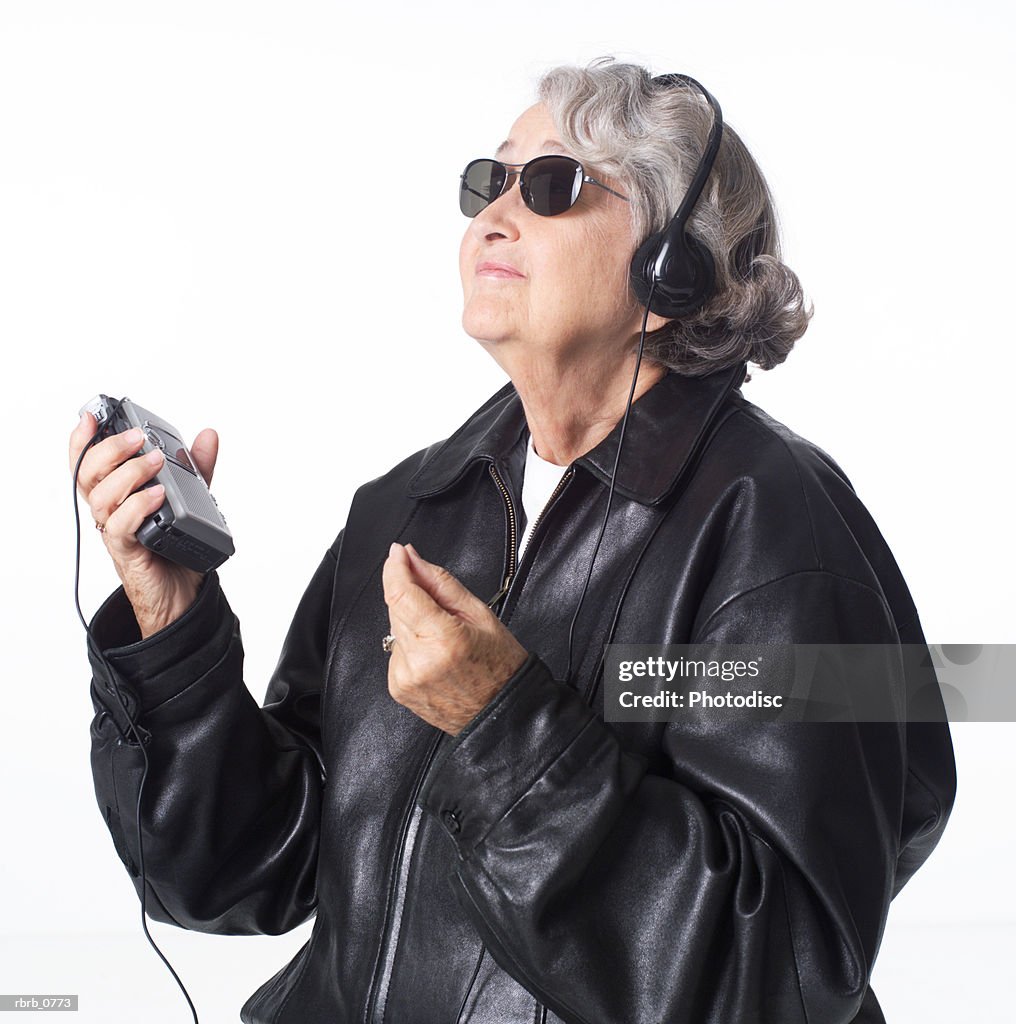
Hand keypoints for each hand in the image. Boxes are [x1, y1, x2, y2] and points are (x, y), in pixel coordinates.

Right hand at [69, 412, 218, 638]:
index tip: (91, 416)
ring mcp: (116, 531)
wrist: (183, 592)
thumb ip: (195, 467)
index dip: (83, 440)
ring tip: (155, 462)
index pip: (88, 464)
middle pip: (89, 475)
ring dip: (128, 474)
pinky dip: (137, 506)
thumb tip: (208, 436)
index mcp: (117, 495)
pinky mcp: (128, 551)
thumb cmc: (177, 544)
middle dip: (110, 450)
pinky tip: (157, 495)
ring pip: (102, 498)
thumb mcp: (190, 497)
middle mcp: (110, 512)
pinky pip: (121, 527)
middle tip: (137, 437)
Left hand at [382, 542, 528, 734]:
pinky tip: (434, 652)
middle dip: (410, 593)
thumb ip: (440, 583)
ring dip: (411, 619)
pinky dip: (411, 643)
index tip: (398, 552)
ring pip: (394, 628)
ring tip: (444, 633)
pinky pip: (396, 650)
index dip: (396, 568)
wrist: (503, 715)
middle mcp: (419, 662)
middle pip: (395, 607)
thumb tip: (413, 560)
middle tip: (438, 597)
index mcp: (442, 640)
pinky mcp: (398, 688)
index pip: (402, 593)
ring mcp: (405, 678)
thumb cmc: (501, 667)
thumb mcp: (480, 614)